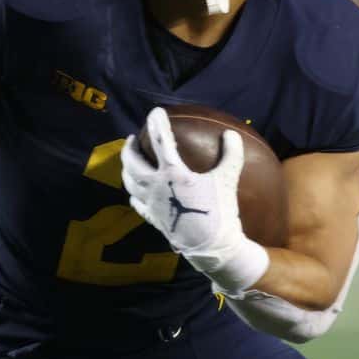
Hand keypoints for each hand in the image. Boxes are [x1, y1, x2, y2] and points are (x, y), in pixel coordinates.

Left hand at [120, 107, 268, 292]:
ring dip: (126, 168)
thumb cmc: (220, 211)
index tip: (156, 111)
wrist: (211, 247)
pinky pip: (136, 203)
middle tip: (134, 138)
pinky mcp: (153, 218)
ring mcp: (151, 203)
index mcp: (173, 173)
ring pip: (129, 182)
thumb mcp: (228, 180)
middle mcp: (155, 186)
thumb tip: (232, 133)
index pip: (161, 140)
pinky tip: (135, 193)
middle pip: (132, 161)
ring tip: (129, 161)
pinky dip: (133, 193)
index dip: (157, 122)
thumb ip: (231, 154)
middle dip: (130, 147)